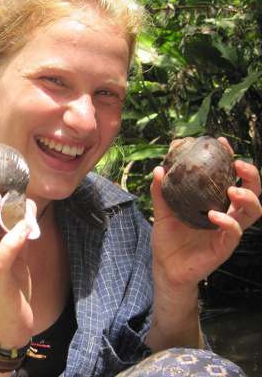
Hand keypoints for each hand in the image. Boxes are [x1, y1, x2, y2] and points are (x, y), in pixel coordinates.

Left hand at [150, 137, 261, 292]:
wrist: (165, 266)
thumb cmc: (168, 238)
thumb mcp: (162, 211)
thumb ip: (161, 192)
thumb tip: (158, 169)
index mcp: (213, 202)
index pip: (229, 178)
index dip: (230, 160)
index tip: (222, 144)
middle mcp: (225, 213)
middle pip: (251, 191)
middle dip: (251, 175)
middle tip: (239, 164)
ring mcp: (227, 230)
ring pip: (252, 212)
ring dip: (247, 197)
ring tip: (232, 189)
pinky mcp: (223, 247)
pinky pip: (234, 233)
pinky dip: (228, 222)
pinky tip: (214, 215)